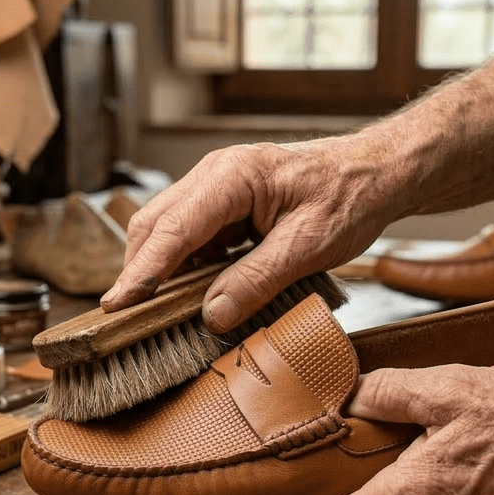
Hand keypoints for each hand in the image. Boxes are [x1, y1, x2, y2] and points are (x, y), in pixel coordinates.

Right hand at [100, 136, 399, 331]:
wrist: (375, 174)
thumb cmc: (349, 197)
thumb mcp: (309, 245)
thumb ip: (258, 278)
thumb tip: (213, 314)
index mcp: (233, 175)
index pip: (173, 228)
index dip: (142, 270)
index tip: (118, 304)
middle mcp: (214, 175)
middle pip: (154, 226)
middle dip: (139, 273)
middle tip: (128, 320)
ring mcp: (215, 189)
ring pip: (166, 233)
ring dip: (160, 273)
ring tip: (158, 314)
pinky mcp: (222, 207)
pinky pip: (189, 239)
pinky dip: (183, 269)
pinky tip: (191, 296)